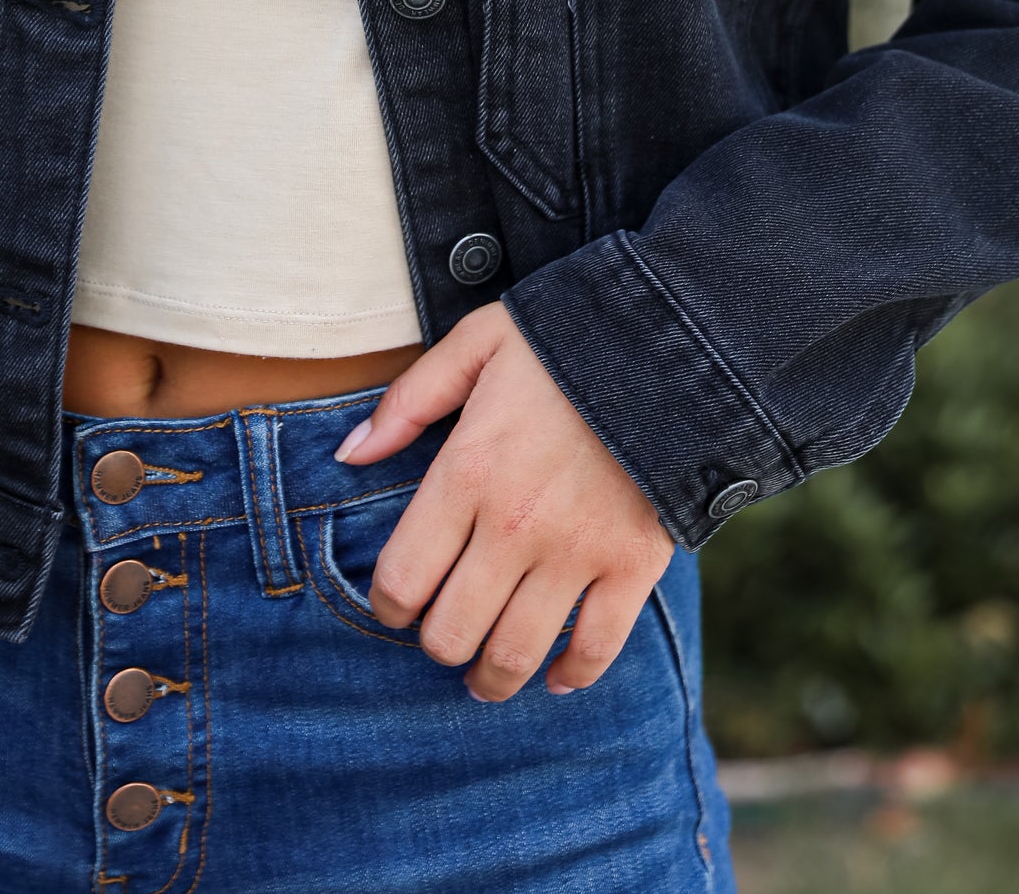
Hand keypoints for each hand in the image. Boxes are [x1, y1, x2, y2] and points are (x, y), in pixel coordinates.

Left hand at [333, 302, 672, 700]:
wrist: (668, 342)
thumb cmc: (562, 339)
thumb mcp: (475, 345)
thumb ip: (408, 401)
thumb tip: (349, 454)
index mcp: (468, 472)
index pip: (403, 578)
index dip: (389, 604)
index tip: (399, 601)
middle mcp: (515, 524)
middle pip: (451, 632)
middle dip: (438, 643)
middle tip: (444, 634)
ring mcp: (577, 551)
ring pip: (516, 654)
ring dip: (492, 678)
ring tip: (485, 677)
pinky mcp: (633, 565)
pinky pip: (597, 648)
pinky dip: (572, 675)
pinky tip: (555, 676)